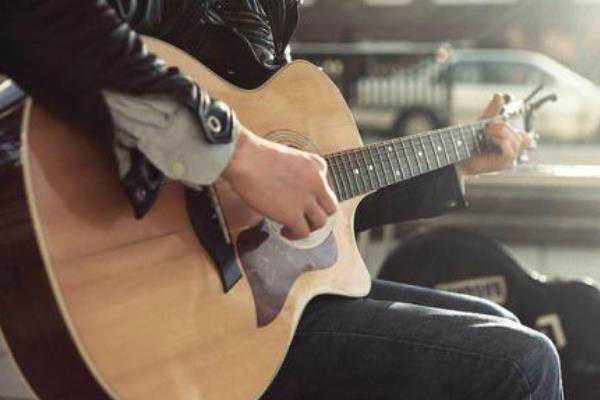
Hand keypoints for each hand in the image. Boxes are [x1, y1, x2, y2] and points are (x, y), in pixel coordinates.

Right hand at [222, 125, 337, 239]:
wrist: (245, 159)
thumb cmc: (256, 154)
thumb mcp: (287, 155)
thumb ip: (296, 171)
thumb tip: (291, 186)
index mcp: (315, 166)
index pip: (327, 186)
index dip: (315, 198)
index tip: (305, 202)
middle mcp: (316, 183)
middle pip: (329, 208)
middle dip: (317, 214)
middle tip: (304, 217)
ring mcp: (306, 200)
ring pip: (320, 223)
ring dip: (308, 227)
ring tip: (293, 227)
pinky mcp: (292, 215)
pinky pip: (303, 233)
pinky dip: (294, 235)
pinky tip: (284, 231)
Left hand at [458, 94, 531, 175]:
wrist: (458, 153)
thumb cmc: (469, 140)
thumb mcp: (483, 122)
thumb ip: (493, 110)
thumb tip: (499, 95)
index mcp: (511, 143)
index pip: (527, 137)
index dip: (520, 126)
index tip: (502, 121)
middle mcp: (513, 152)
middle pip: (524, 137)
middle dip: (505, 128)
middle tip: (489, 128)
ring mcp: (510, 160)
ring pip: (518, 141)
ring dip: (502, 133)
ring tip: (488, 133)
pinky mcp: (504, 164)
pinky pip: (510, 150)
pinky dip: (501, 141)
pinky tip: (491, 139)